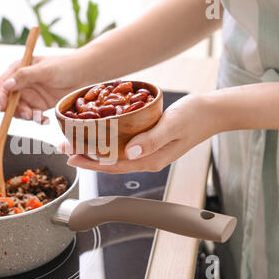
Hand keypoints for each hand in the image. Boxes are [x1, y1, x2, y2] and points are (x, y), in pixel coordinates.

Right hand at [0, 54, 87, 121]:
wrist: (85, 74)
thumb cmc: (65, 66)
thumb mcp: (44, 70)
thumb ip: (24, 76)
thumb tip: (6, 85)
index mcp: (19, 70)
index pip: (2, 84)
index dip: (0, 97)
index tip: (4, 108)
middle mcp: (22, 83)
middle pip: (9, 101)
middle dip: (16, 110)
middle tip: (28, 114)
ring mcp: (31, 95)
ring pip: (20, 110)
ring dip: (27, 116)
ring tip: (39, 116)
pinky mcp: (40, 105)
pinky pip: (32, 116)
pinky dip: (37, 120)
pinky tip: (45, 120)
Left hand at [62, 94, 218, 172]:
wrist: (213, 113)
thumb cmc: (195, 116)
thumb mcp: (173, 124)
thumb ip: (152, 140)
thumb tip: (130, 153)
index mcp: (151, 159)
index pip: (114, 165)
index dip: (91, 162)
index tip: (71, 155)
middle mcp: (147, 160)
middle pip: (110, 164)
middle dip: (86, 158)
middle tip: (64, 148)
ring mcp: (148, 153)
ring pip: (114, 157)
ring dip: (94, 152)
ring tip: (75, 144)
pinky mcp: (149, 144)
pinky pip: (123, 148)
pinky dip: (107, 145)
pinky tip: (98, 137)